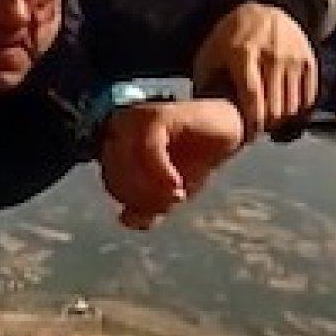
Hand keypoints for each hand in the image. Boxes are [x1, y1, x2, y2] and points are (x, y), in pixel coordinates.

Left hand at [100, 99, 245, 229]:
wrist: (225, 128)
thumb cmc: (193, 155)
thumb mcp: (169, 188)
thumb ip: (146, 206)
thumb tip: (126, 220)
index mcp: (114, 144)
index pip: (110, 182)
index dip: (133, 202)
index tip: (160, 210)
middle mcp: (117, 129)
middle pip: (116, 176)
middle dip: (144, 198)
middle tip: (171, 202)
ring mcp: (134, 120)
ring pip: (126, 165)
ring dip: (152, 190)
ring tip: (176, 194)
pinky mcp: (155, 115)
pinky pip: (146, 150)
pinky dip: (161, 173)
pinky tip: (177, 183)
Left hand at [193, 1, 317, 135]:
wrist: (265, 12)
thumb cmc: (231, 38)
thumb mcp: (211, 53)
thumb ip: (206, 80)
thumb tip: (203, 111)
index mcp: (243, 54)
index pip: (252, 95)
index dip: (251, 120)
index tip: (248, 134)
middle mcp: (272, 56)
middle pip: (275, 105)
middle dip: (266, 124)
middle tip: (256, 128)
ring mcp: (294, 58)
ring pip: (292, 105)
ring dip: (281, 119)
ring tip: (268, 119)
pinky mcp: (309, 61)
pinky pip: (308, 97)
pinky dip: (297, 110)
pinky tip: (283, 109)